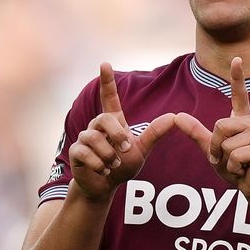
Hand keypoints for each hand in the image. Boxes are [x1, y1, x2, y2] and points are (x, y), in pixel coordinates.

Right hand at [69, 62, 174, 201]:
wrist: (105, 186)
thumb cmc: (122, 165)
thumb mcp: (141, 149)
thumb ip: (155, 133)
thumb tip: (174, 116)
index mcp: (113, 122)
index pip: (109, 97)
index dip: (107, 81)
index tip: (105, 63)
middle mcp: (96, 126)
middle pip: (104, 119)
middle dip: (117, 135)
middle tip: (125, 150)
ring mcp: (84, 138)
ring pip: (95, 139)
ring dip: (109, 155)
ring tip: (113, 164)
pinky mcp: (75, 152)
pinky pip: (85, 153)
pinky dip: (99, 164)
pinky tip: (103, 170)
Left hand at [175, 57, 249, 203]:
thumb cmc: (236, 167)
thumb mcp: (212, 150)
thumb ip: (196, 133)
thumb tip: (177, 116)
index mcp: (241, 121)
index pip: (239, 95)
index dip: (237, 77)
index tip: (236, 59)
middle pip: (219, 125)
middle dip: (216, 147)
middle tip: (227, 159)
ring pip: (225, 142)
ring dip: (225, 160)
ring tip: (238, 165)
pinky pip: (233, 155)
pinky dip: (233, 168)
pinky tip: (244, 170)